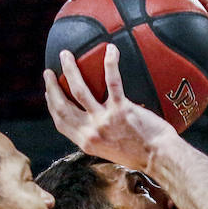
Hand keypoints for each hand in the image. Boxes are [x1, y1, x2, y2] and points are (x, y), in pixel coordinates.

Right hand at [43, 44, 177, 170]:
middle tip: (49, 72)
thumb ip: (99, 137)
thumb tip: (93, 124)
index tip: (48, 93)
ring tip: (66, 55)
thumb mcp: (110, 151)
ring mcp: (105, 120)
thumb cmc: (140, 155)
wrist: (159, 158)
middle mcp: (91, 131)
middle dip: (52, 86)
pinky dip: (110, 63)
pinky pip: (112, 81)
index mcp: (86, 142)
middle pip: (62, 105)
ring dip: (70, 70)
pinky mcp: (121, 110)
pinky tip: (110, 49)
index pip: (61, 122)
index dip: (51, 105)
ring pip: (79, 90)